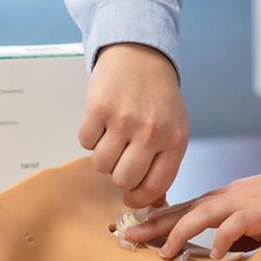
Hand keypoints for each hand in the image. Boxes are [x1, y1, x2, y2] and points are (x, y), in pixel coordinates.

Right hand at [78, 43, 189, 207]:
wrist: (140, 55)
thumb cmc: (158, 98)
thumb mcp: (174, 130)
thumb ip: (165, 165)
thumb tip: (155, 204)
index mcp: (175, 140)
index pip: (155, 186)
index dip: (139, 198)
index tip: (130, 198)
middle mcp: (151, 132)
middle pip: (124, 179)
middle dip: (119, 174)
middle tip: (121, 157)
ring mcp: (124, 120)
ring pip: (101, 164)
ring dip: (102, 155)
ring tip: (112, 136)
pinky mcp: (98, 108)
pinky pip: (84, 142)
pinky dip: (89, 136)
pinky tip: (102, 122)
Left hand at [125, 170, 260, 259]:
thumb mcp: (242, 219)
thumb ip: (224, 232)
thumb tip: (206, 254)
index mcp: (218, 199)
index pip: (180, 208)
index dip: (156, 218)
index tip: (134, 229)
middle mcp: (224, 198)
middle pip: (183, 209)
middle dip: (155, 223)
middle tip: (131, 235)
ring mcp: (241, 203)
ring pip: (203, 213)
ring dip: (181, 231)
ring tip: (166, 251)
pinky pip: (237, 223)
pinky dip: (224, 237)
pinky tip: (215, 254)